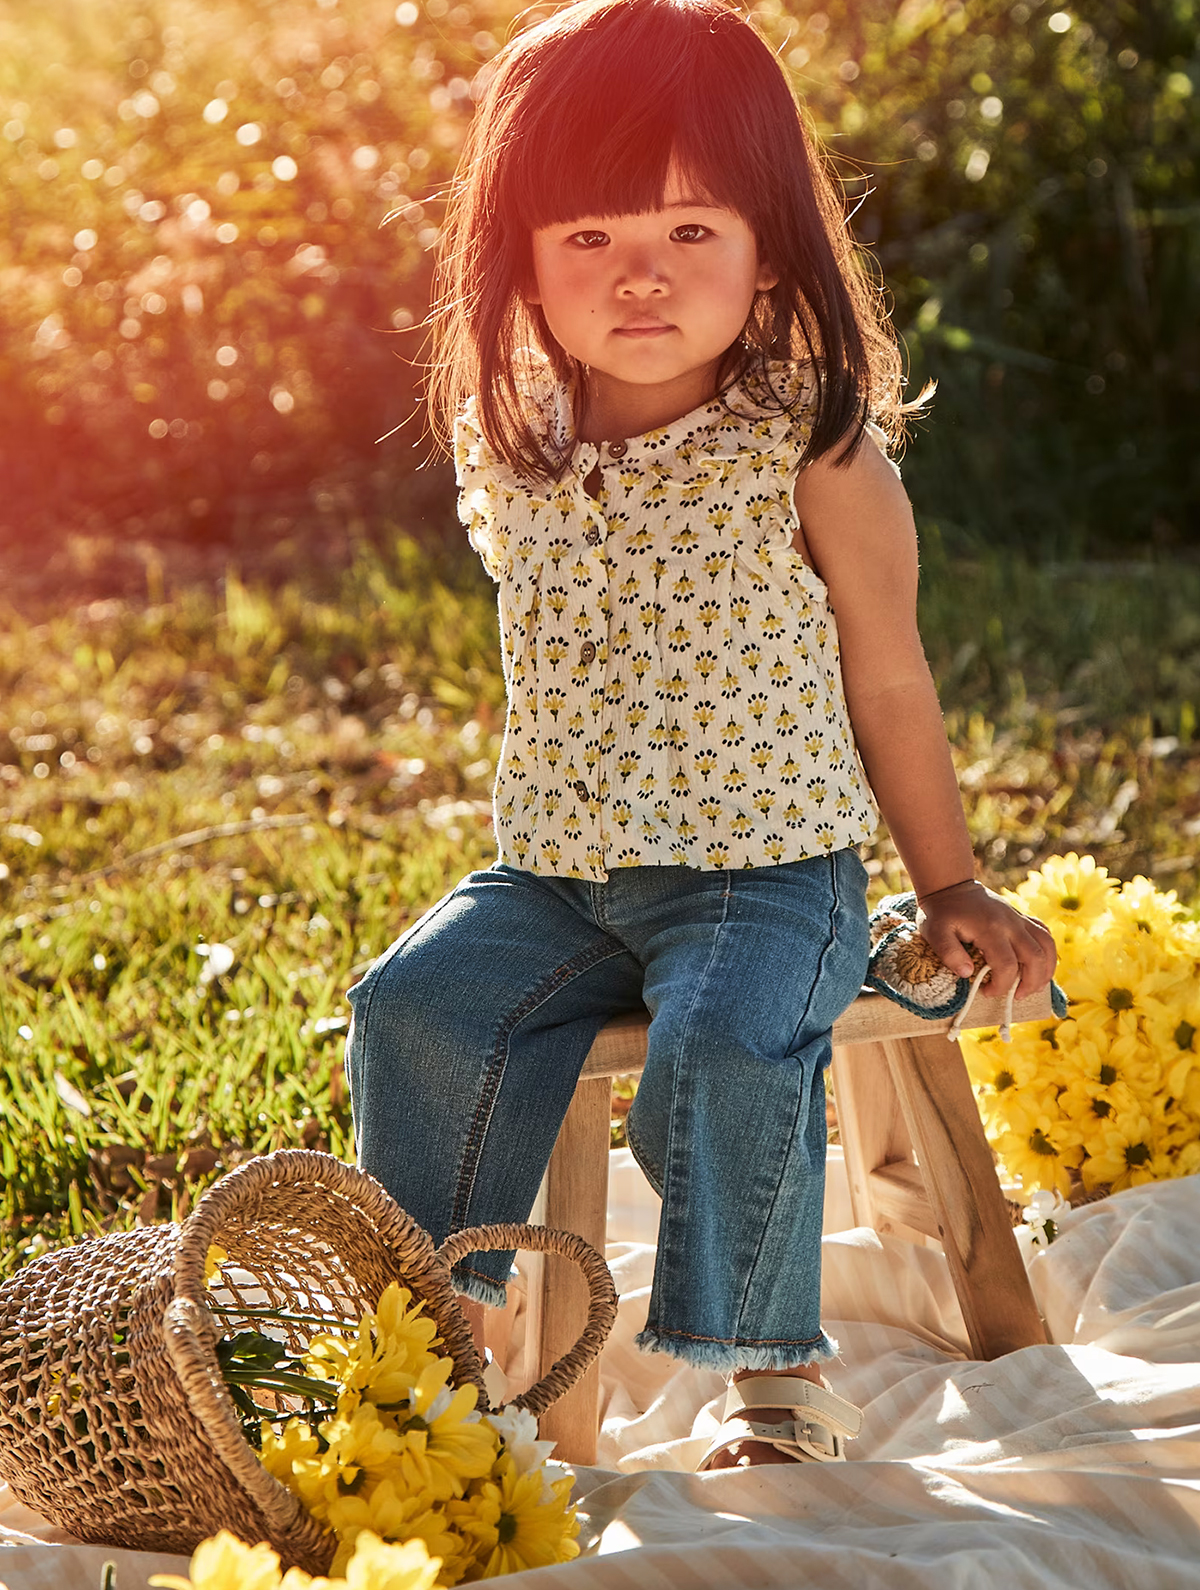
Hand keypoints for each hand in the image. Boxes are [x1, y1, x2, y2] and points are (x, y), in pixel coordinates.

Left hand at [916, 880, 1056, 1000]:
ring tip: (1031, 987)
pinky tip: (1038, 967)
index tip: (986, 992)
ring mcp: (1019, 919)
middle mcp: (1011, 923)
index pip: (1007, 965)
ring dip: (1045, 971)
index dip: (1000, 985)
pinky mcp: (1022, 918)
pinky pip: (1045, 935)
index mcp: (990, 928)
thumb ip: (948, 953)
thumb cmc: (941, 913)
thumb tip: (967, 973)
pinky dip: (1048, 954)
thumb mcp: (934, 932)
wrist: (952, 886)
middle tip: (1015, 996)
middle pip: (1036, 957)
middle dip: (1030, 984)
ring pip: (1048, 946)